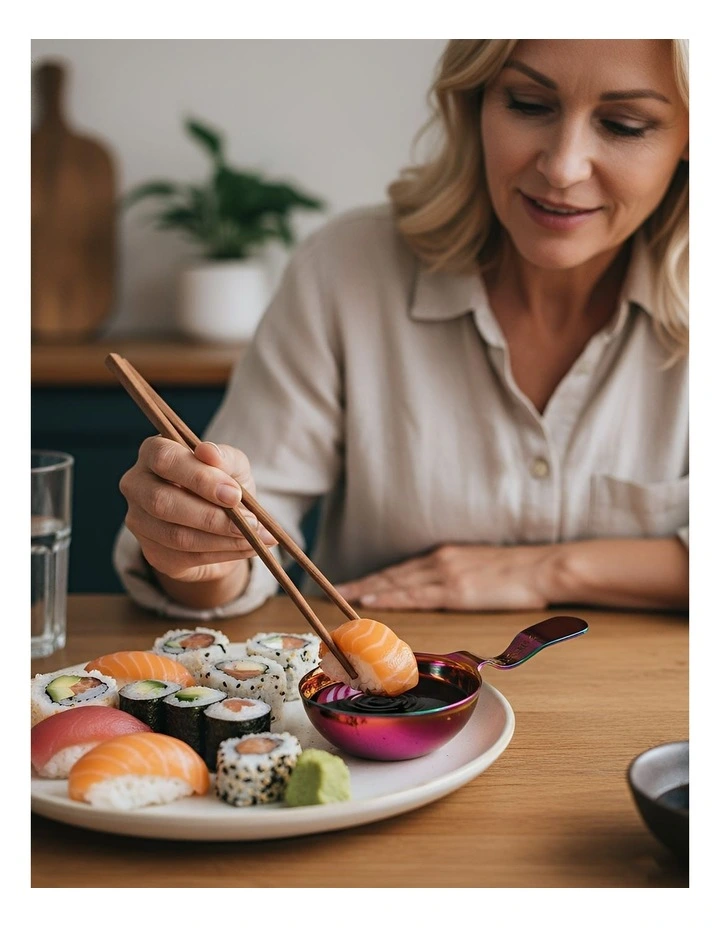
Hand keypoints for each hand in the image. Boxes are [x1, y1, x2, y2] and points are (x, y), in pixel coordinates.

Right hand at [119, 437, 275, 584]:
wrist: (221, 522)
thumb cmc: (223, 483)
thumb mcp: (232, 466)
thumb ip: (224, 457)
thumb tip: (209, 452)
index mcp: (153, 452)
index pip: (165, 459)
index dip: (200, 478)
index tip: (234, 494)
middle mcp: (137, 485)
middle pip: (162, 502)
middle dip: (212, 515)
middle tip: (250, 522)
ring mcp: (139, 522)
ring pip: (176, 535)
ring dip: (223, 539)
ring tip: (256, 537)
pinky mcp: (153, 553)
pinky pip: (187, 557)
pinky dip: (224, 554)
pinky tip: (247, 547)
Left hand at [335, 544, 554, 611]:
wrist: (542, 568)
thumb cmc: (517, 573)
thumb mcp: (478, 569)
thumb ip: (454, 578)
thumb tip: (438, 593)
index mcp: (444, 557)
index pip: (400, 569)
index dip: (374, 578)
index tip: (350, 585)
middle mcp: (439, 561)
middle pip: (390, 574)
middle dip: (360, 583)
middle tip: (330, 590)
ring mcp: (445, 575)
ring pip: (395, 582)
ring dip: (365, 589)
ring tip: (339, 597)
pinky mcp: (456, 590)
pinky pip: (414, 595)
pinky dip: (389, 597)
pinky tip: (370, 599)